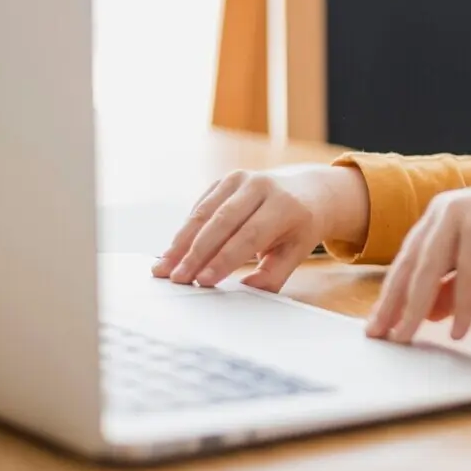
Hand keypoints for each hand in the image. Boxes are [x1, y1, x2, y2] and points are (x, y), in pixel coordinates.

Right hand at [152, 165, 368, 291]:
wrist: (306, 191)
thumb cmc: (299, 227)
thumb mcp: (296, 251)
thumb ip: (273, 274)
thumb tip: (247, 291)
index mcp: (284, 205)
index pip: (250, 235)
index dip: (224, 258)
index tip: (203, 280)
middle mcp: (261, 186)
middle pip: (222, 222)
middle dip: (196, 252)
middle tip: (178, 278)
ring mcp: (240, 179)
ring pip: (204, 212)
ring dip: (181, 242)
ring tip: (164, 267)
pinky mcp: (224, 180)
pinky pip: (200, 207)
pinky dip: (185, 230)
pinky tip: (172, 252)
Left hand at [367, 178, 470, 341]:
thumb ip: (454, 287)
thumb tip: (428, 315)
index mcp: (439, 216)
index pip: (408, 260)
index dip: (391, 294)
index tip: (379, 322)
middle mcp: (443, 212)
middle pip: (410, 266)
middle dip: (392, 304)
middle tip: (379, 335)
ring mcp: (461, 217)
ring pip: (429, 272)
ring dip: (414, 310)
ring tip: (406, 339)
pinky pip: (466, 277)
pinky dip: (463, 308)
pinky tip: (458, 333)